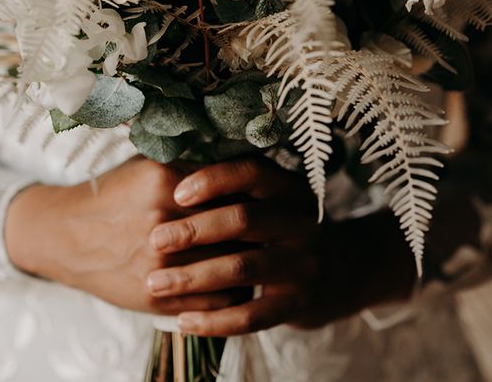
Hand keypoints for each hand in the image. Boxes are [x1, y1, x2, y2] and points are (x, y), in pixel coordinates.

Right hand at [5, 157, 249, 315]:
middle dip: (261, 230)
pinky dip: (235, 293)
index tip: (269, 200)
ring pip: (231, 265)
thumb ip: (193, 169)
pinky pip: (216, 299)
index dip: (256, 196)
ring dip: (253, 263)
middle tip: (277, 230)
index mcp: (164, 183)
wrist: (67, 237)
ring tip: (264, 257)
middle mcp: (163, 222)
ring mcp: (160, 263)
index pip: (230, 188)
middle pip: (235, 227)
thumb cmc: (114, 196)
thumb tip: (244, 173)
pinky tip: (240, 283)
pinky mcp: (156, 296)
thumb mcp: (148, 167)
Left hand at [146, 156, 416, 335]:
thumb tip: (171, 170)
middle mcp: (303, 223)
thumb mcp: (269, 198)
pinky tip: (183, 321)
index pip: (252, 173)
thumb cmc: (279, 226)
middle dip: (194, 230)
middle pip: (245, 219)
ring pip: (243, 269)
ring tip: (155, 282)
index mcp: (290, 188)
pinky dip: (214, 320)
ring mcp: (304, 265)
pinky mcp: (298, 304)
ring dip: (194, 277)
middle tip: (154, 240)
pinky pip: (252, 316)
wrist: (337, 270)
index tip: (176, 193)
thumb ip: (232, 187)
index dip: (213, 180)